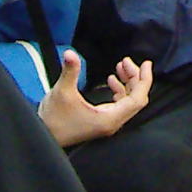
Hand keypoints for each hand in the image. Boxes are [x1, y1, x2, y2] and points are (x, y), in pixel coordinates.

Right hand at [38, 49, 153, 145]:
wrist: (44, 137)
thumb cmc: (53, 118)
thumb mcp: (62, 92)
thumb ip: (70, 71)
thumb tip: (71, 54)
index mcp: (109, 118)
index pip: (138, 99)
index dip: (144, 80)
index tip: (146, 63)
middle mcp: (112, 123)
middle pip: (135, 99)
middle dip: (134, 77)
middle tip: (126, 60)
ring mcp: (107, 123)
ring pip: (127, 102)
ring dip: (127, 83)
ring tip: (120, 66)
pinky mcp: (101, 122)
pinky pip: (119, 104)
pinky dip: (119, 90)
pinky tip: (111, 80)